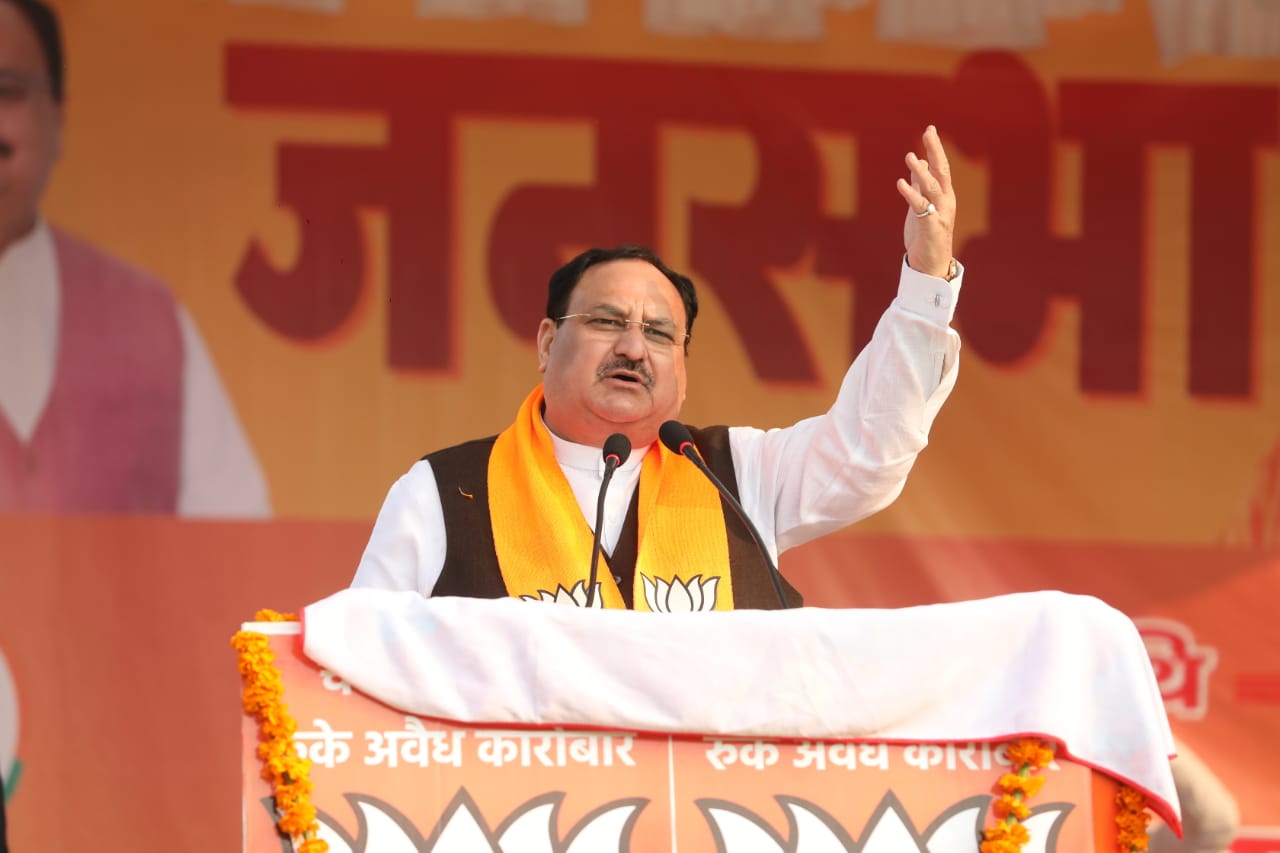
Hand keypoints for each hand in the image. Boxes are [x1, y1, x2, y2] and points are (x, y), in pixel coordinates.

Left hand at [896, 125, 955, 278]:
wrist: (930, 264)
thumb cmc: (926, 234)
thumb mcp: (922, 205)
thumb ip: (921, 185)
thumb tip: (919, 164)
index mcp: (944, 196)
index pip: (941, 167)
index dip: (935, 148)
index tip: (930, 129)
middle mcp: (945, 202)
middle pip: (942, 172)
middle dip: (935, 151)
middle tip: (928, 132)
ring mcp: (939, 214)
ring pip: (932, 188)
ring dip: (921, 171)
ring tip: (910, 157)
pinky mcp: (930, 227)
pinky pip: (920, 207)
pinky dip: (911, 194)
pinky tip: (900, 182)